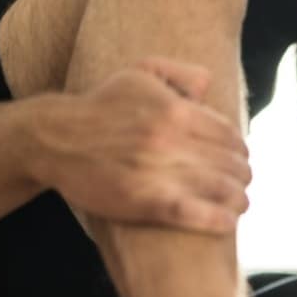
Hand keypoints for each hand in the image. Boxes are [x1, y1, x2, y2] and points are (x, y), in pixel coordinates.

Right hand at [33, 57, 250, 233]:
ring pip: (220, 189)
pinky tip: (228, 222)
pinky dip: (219, 220)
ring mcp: (159, 172)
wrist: (53, 139)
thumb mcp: (137, 75)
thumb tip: (209, 82)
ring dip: (238, 199)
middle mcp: (170, 140)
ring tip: (239, 203)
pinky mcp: (146, 201)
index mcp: (175, 110)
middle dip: (242, 175)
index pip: (229, 136)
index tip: (240, 159)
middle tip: (242, 183)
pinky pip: (196, 214)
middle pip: (230, 164)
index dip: (240, 150)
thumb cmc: (101, 107)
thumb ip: (178, 73)